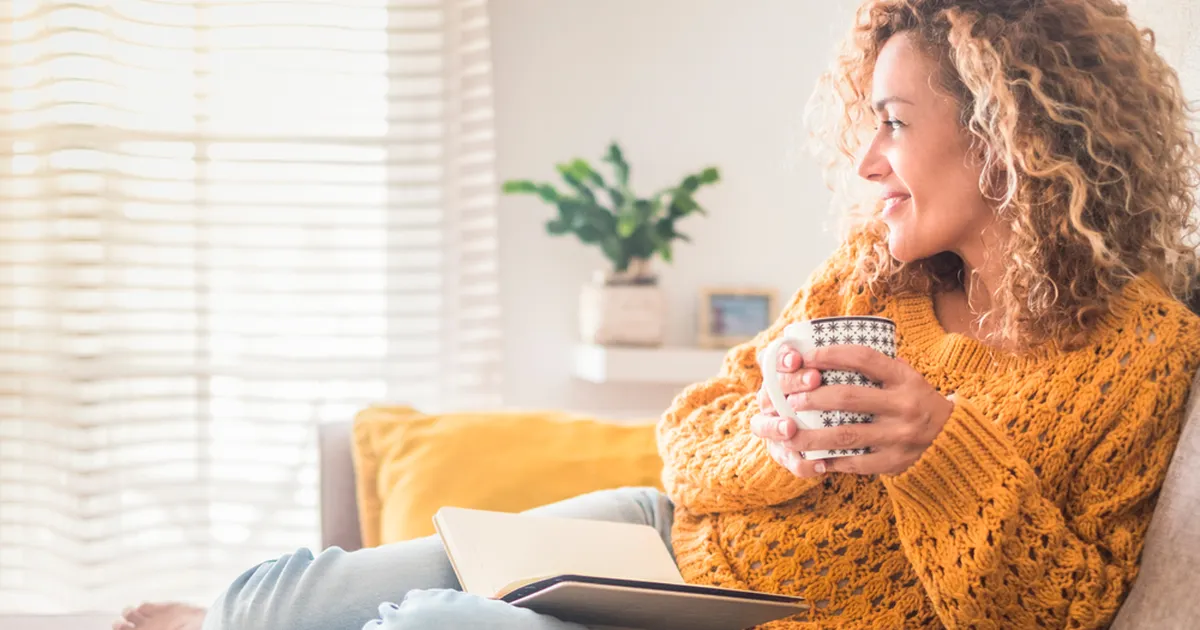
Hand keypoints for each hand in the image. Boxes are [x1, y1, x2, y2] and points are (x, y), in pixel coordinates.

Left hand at [753, 345, 954, 476]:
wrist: (952, 437)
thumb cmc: (916, 400)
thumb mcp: (906, 376)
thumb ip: (877, 366)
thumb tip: (826, 350)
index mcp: (905, 378)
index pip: (863, 358)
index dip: (831, 355)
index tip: (806, 357)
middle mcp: (904, 405)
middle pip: (848, 398)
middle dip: (813, 397)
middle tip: (791, 399)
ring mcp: (900, 436)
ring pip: (846, 435)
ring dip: (813, 435)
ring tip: (790, 434)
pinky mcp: (896, 462)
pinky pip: (856, 463)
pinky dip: (832, 461)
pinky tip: (813, 459)